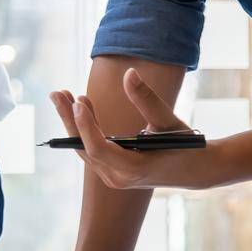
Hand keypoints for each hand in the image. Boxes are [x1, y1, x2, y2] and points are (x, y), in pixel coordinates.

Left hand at [52, 68, 227, 190]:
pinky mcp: (112, 171)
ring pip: (84, 149)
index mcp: (134, 169)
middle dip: (69, 120)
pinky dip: (82, 129)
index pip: (99, 149)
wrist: (194, 170)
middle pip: (84, 148)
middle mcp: (118, 177)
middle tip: (57, 93)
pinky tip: (78, 107)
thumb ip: (147, 99)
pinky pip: (91, 149)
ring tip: (62, 95)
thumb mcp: (168, 122)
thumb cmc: (184, 145)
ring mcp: (113, 176)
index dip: (85, 126)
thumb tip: (129, 73)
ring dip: (72, 122)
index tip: (78, 102)